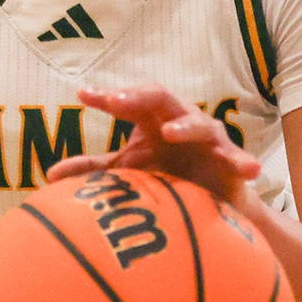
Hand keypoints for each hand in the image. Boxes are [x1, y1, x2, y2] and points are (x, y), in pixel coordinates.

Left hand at [46, 83, 261, 204]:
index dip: (107, 97)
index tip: (83, 95)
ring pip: (198, 124)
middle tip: (116, 100)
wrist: (209, 206)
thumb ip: (95, 170)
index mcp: (153, 121)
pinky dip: (242, 161)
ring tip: (169, 134)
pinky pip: (237, 160)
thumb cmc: (166, 178)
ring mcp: (208, 140)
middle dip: (138, 96)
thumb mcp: (128, 172)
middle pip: (160, 97)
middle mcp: (180, 123)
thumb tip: (50, 175)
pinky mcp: (231, 162)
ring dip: (185, 126)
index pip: (128, 101)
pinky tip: (251, 169)